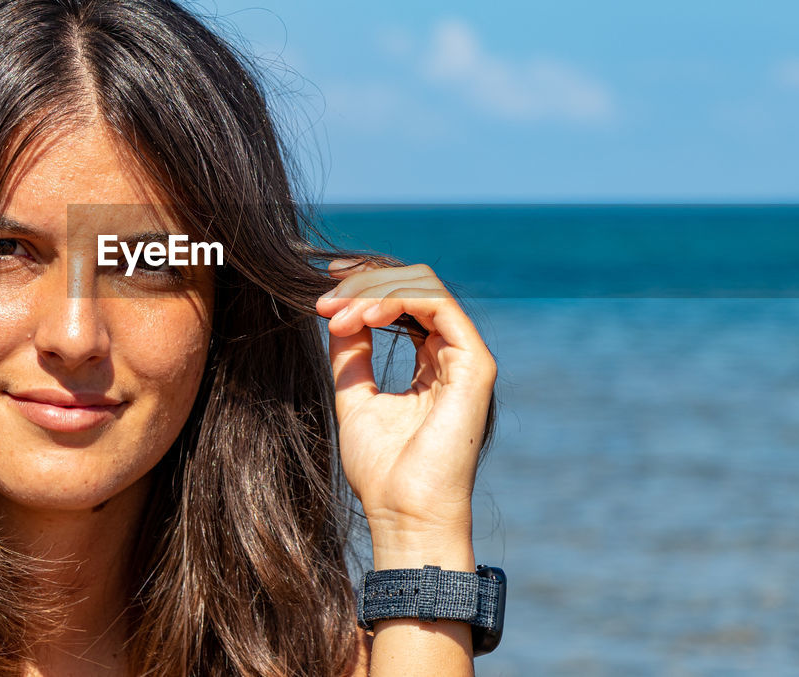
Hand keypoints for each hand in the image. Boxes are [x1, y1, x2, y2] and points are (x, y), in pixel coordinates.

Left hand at [315, 259, 495, 568]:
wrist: (404, 513)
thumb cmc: (382, 471)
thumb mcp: (354, 398)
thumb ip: (352, 354)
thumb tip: (338, 313)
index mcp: (430, 365)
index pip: (405, 302)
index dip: (366, 286)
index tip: (324, 290)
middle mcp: (452, 356)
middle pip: (413, 287)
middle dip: (363, 286)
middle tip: (323, 304)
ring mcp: (467, 358)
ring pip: (425, 288)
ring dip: (373, 292)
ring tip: (336, 315)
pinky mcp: (474, 364)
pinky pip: (438, 305)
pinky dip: (396, 300)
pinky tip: (363, 317)